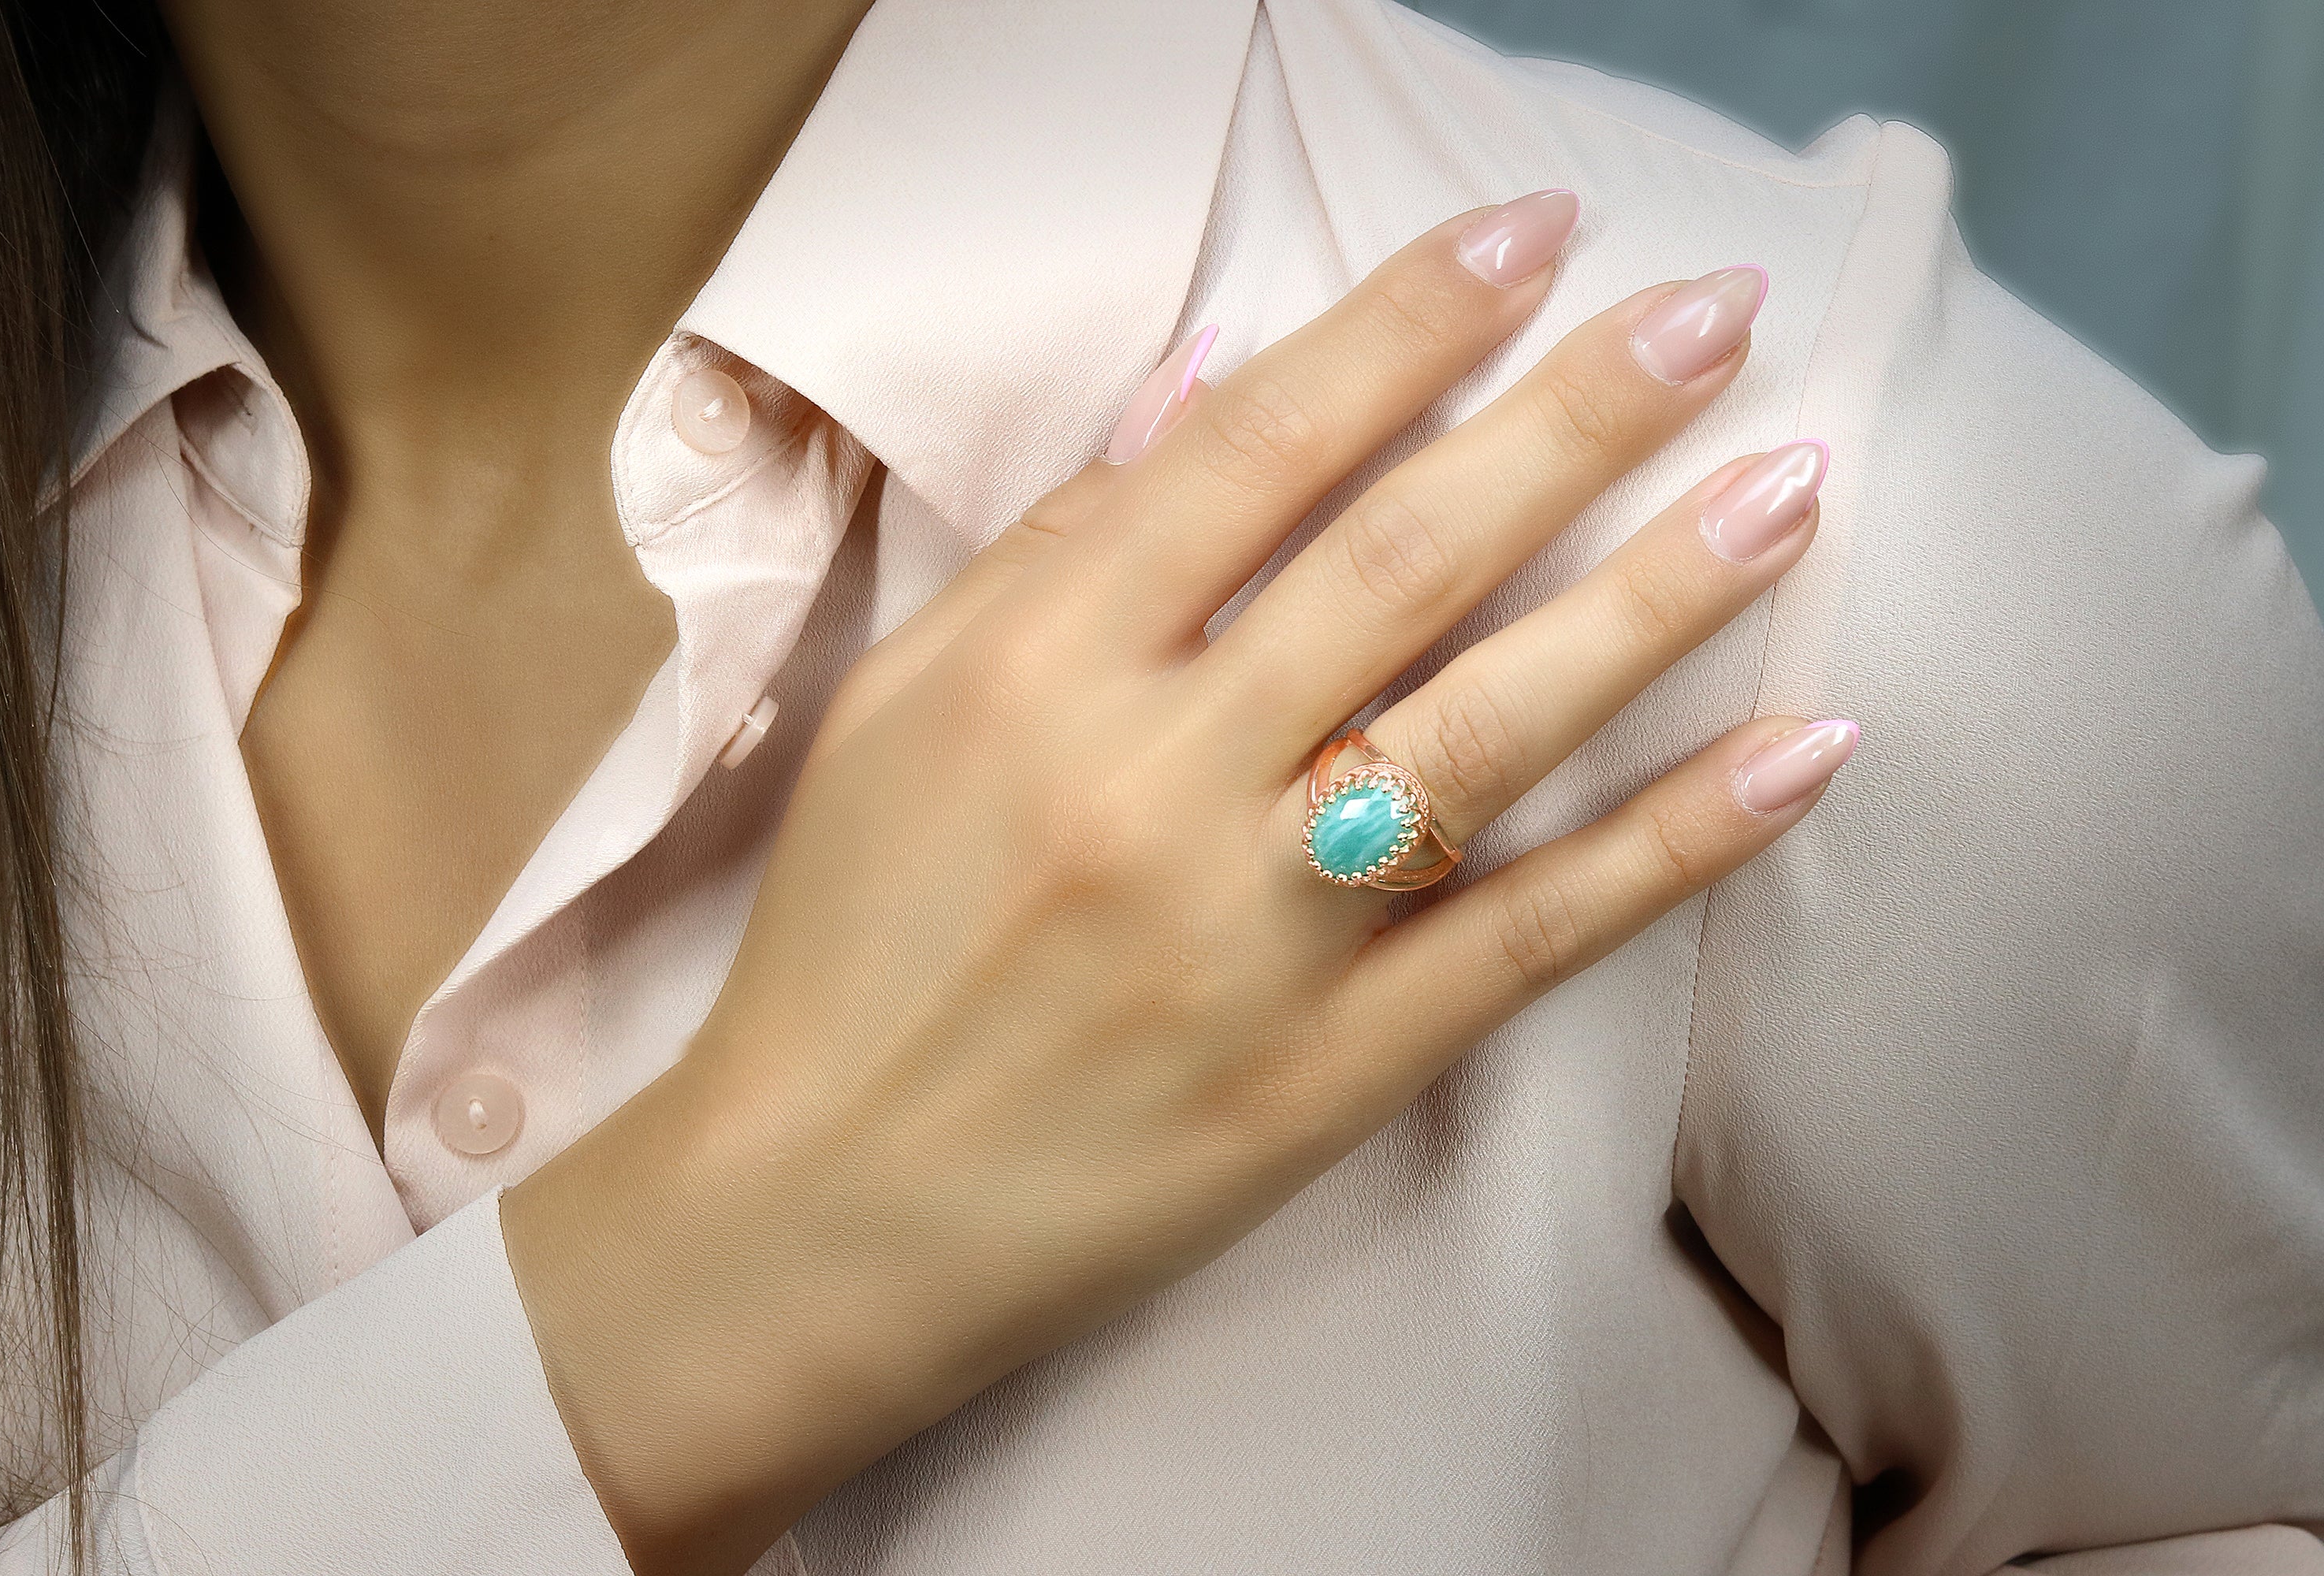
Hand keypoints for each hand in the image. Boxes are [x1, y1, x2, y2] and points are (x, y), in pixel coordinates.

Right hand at [505, 192, 1851, 1574]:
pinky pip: (1524, 940)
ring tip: (1790, 484)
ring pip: (1486, 731)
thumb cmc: (853, 941)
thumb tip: (1215, 374)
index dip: (1409, 320)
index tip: (1536, 231)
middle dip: (1576, 418)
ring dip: (1657, 599)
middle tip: (1715, 315)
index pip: (1259, 446)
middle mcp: (1153, 781)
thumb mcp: (905, 708)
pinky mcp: (1325, 1071)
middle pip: (1403, 560)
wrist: (818, 1215)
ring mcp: (1250, 934)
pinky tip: (1799, 751)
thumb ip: (1059, 542)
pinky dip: (1671, 844)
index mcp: (1038, 668)